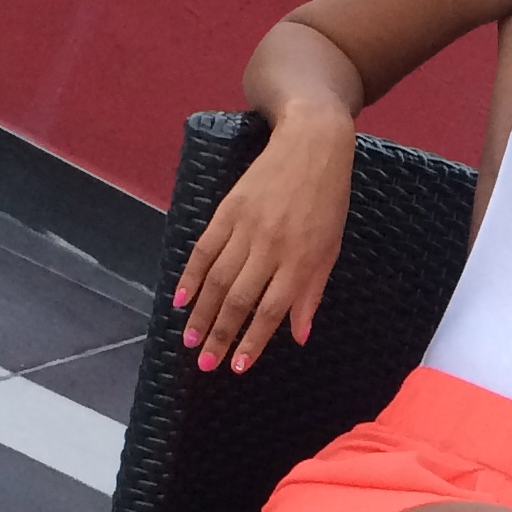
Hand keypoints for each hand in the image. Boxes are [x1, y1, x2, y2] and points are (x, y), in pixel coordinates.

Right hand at [172, 108, 353, 370]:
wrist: (310, 144)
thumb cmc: (327, 200)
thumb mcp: (330, 248)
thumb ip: (312, 292)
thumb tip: (299, 336)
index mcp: (301, 260)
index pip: (270, 311)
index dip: (252, 342)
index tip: (237, 367)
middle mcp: (271, 247)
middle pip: (239, 301)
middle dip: (219, 336)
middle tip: (204, 364)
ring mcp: (246, 228)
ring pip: (218, 280)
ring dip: (201, 313)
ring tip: (189, 340)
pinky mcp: (228, 210)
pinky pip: (205, 249)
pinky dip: (191, 275)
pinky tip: (181, 299)